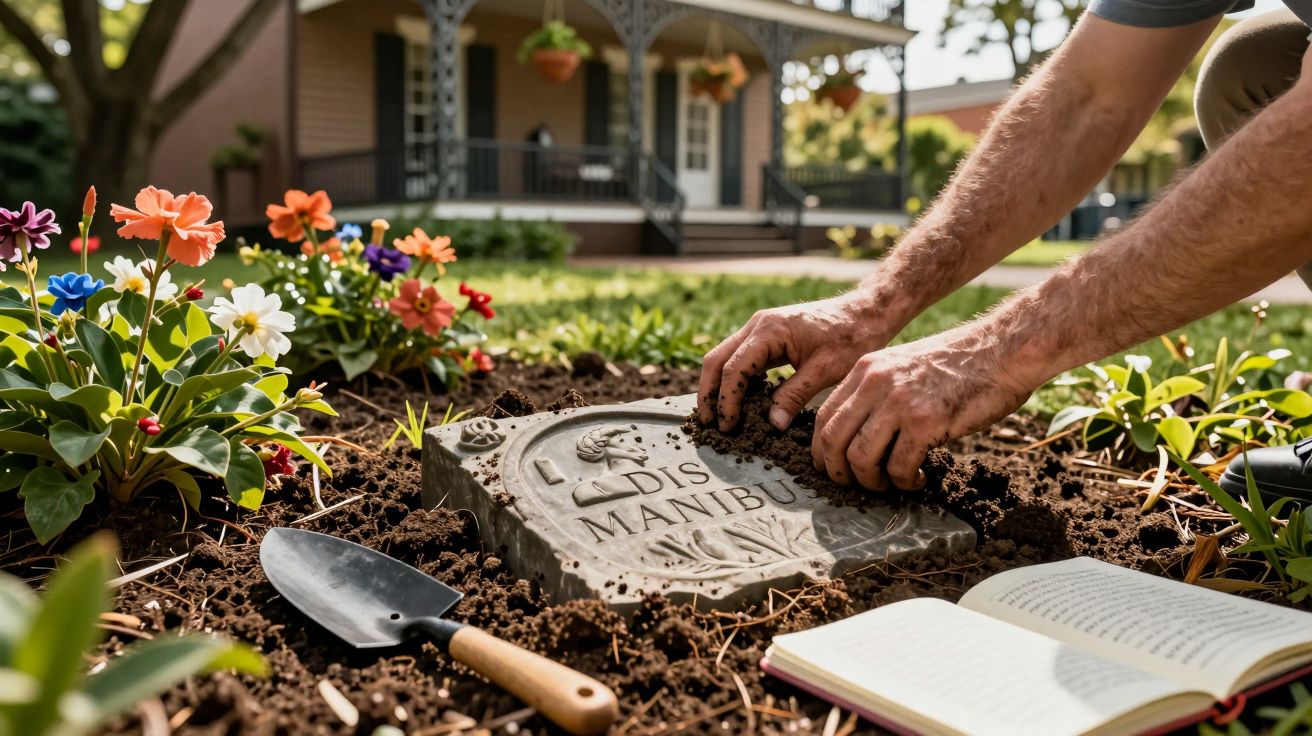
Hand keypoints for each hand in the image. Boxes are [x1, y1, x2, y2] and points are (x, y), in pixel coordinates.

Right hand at [699, 293, 891, 431]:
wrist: (866, 312)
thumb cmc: (851, 337)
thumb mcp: (826, 370)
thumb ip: (796, 396)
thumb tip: (772, 424)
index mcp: (769, 331)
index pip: (734, 369)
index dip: (727, 401)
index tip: (728, 427)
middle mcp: (758, 325)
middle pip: (716, 360)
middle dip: (709, 393)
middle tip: (709, 424)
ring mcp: (760, 328)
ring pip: (724, 357)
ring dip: (717, 386)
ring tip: (718, 417)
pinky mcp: (767, 336)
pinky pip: (740, 358)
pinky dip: (733, 379)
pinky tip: (738, 402)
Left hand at [812, 326, 1036, 490]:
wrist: (1002, 350)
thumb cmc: (959, 364)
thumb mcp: (903, 366)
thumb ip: (878, 392)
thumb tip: (859, 433)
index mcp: (866, 370)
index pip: (823, 417)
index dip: (820, 450)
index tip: (830, 467)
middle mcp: (875, 384)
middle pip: (832, 440)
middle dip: (838, 472)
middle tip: (854, 485)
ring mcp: (899, 402)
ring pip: (860, 458)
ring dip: (871, 482)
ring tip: (889, 485)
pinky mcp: (925, 422)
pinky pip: (899, 467)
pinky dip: (905, 482)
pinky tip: (919, 479)